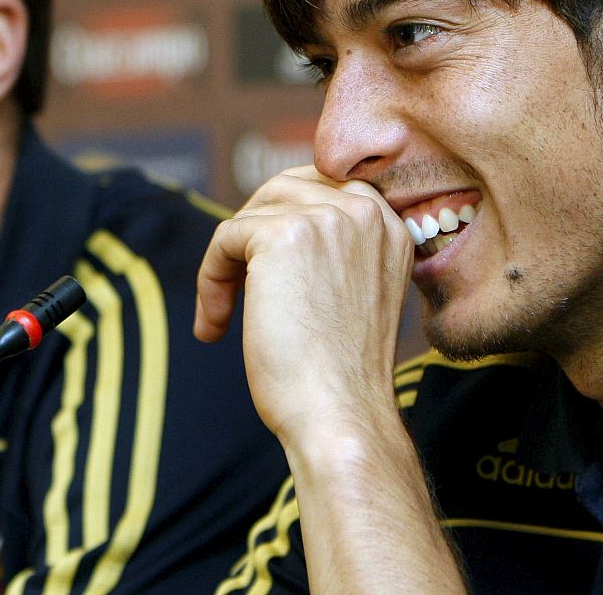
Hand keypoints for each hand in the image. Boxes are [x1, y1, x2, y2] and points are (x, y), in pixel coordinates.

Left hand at [195, 165, 412, 446]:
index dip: (281, 224)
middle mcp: (366, 211)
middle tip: (236, 289)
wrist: (340, 414)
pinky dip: (210, 280)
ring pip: (251, 215)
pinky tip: (215, 326)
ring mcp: (328, 216)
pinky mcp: (285, 233)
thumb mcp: (354, 294)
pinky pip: (226, 237)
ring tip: (222, 316)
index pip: (322, 189)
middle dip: (250, 238)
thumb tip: (270, 225)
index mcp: (391, 225)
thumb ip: (334, 252)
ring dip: (227, 264)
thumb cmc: (342, 375)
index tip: (261, 276)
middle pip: (282, 191)